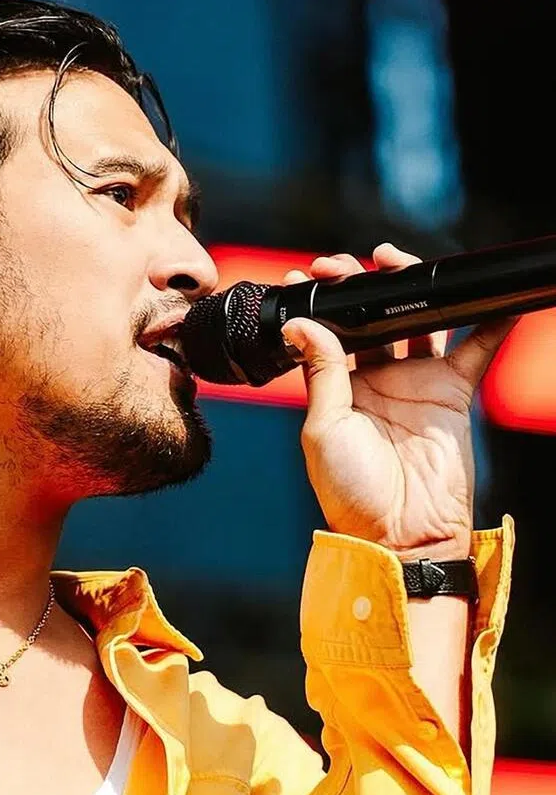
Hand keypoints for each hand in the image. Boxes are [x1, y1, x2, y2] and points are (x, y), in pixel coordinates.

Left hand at [281, 243, 515, 560]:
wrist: (402, 533)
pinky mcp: (453, 392)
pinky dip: (490, 322)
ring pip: (419, 322)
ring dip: (413, 290)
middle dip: (363, 286)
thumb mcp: (324, 427)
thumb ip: (321, 372)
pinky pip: (476, 348)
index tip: (309, 275)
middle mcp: (376, 381)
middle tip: (349, 262)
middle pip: (374, 319)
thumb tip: (302, 322)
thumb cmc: (351, 491)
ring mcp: (416, 383)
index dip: (321, 303)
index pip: (328, 333)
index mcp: (337, 389)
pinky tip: (493, 295)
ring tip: (398, 262)